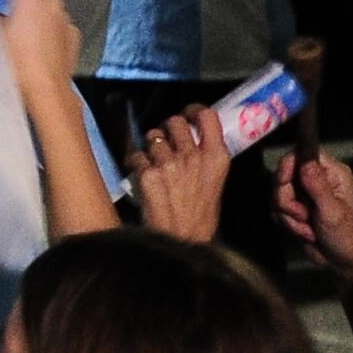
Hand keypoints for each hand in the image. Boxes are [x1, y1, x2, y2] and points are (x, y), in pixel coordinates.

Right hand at [0, 0, 81, 101]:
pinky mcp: (74, 34)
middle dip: (17, 5)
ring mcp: (65, 18)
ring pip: (44, 12)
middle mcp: (50, 1)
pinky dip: (48, 32)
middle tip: (5, 21)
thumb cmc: (18, 62)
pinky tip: (38, 48)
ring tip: (23, 39)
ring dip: (35, 19)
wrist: (46, 89)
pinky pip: (57, 27)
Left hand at [127, 105, 232, 243]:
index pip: (207, 116)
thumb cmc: (200, 217)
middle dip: (167, 129)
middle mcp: (193, 155)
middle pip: (174, 121)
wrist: (182, 242)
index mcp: (216, 157)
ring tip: (154, 162)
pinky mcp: (147, 173)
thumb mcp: (215, 184)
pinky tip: (142, 176)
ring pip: (152, 136)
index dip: (193, 110)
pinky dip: (136, 163)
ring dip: (151, 146)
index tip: (188, 114)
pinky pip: (136, 155)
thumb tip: (193, 139)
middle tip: (167, 142)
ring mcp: (169, 163)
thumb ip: (206, 159)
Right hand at [272, 153, 352, 280]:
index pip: (302, 154)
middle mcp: (317, 179)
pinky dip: (288, 223)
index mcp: (332, 173)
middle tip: (304, 215)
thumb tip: (306, 162)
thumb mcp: (333, 212)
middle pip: (284, 176)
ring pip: (278, 195)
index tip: (284, 182)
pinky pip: (277, 209)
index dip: (288, 166)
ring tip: (309, 227)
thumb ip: (318, 187)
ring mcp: (305, 194)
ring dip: (290, 216)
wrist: (345, 261)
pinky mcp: (296, 208)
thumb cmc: (348, 236)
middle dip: (288, 200)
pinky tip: (305, 231)